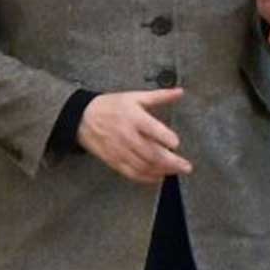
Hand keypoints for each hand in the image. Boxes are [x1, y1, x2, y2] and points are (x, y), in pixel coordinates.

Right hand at [77, 88, 191, 183]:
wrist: (83, 119)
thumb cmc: (112, 106)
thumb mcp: (135, 96)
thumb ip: (160, 96)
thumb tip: (180, 92)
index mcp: (133, 117)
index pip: (151, 129)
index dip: (165, 138)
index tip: (177, 144)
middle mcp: (127, 136)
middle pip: (150, 153)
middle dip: (171, 162)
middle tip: (186, 167)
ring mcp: (120, 151)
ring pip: (143, 165)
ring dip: (161, 171)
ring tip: (176, 172)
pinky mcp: (114, 161)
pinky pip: (131, 173)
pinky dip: (146, 178)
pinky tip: (158, 177)